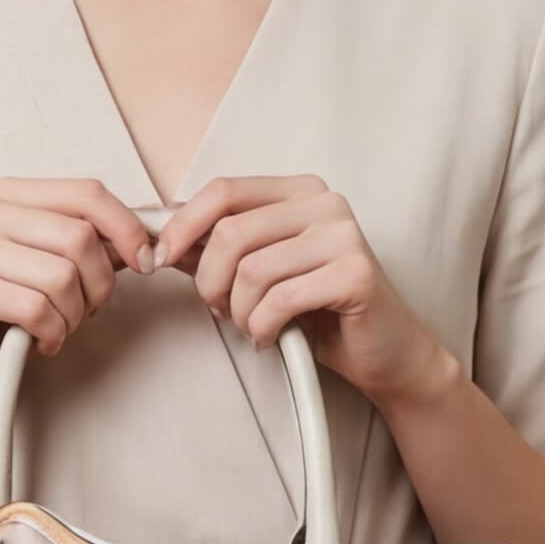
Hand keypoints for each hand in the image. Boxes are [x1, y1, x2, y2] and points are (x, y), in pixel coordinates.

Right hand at [0, 177, 154, 412]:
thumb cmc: (3, 312)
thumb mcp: (52, 268)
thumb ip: (93, 246)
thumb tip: (148, 239)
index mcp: (11, 195)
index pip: (87, 193)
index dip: (127, 229)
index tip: (145, 263)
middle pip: (80, 237)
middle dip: (99, 286)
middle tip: (85, 312)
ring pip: (61, 276)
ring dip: (74, 315)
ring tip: (59, 328)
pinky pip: (35, 308)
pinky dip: (52, 334)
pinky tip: (41, 341)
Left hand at [152, 175, 446, 402]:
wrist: (384, 353)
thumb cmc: (320, 311)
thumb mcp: (262, 272)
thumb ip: (217, 249)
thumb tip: (161, 239)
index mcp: (299, 191)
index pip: (223, 190)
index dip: (182, 226)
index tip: (161, 259)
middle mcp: (324, 202)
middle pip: (230, 232)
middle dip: (210, 281)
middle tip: (223, 309)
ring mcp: (343, 235)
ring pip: (250, 271)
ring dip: (239, 312)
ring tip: (254, 326)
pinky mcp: (355, 273)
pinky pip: (279, 300)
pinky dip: (263, 327)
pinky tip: (273, 336)